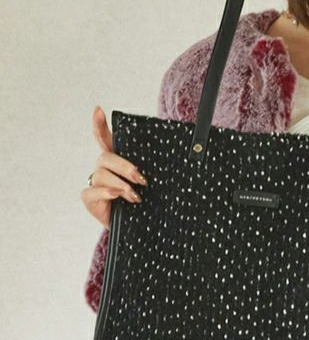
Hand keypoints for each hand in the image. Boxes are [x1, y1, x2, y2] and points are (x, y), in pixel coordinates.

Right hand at [80, 105, 147, 229]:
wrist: (142, 229)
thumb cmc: (148, 202)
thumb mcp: (153, 182)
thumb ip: (155, 166)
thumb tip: (186, 150)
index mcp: (118, 161)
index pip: (105, 138)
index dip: (100, 124)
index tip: (98, 110)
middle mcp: (105, 169)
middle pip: (106, 156)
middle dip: (125, 166)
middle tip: (141, 178)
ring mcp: (96, 184)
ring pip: (101, 173)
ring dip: (121, 183)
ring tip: (135, 195)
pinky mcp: (90, 199)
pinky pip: (92, 190)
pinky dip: (107, 192)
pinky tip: (118, 196)